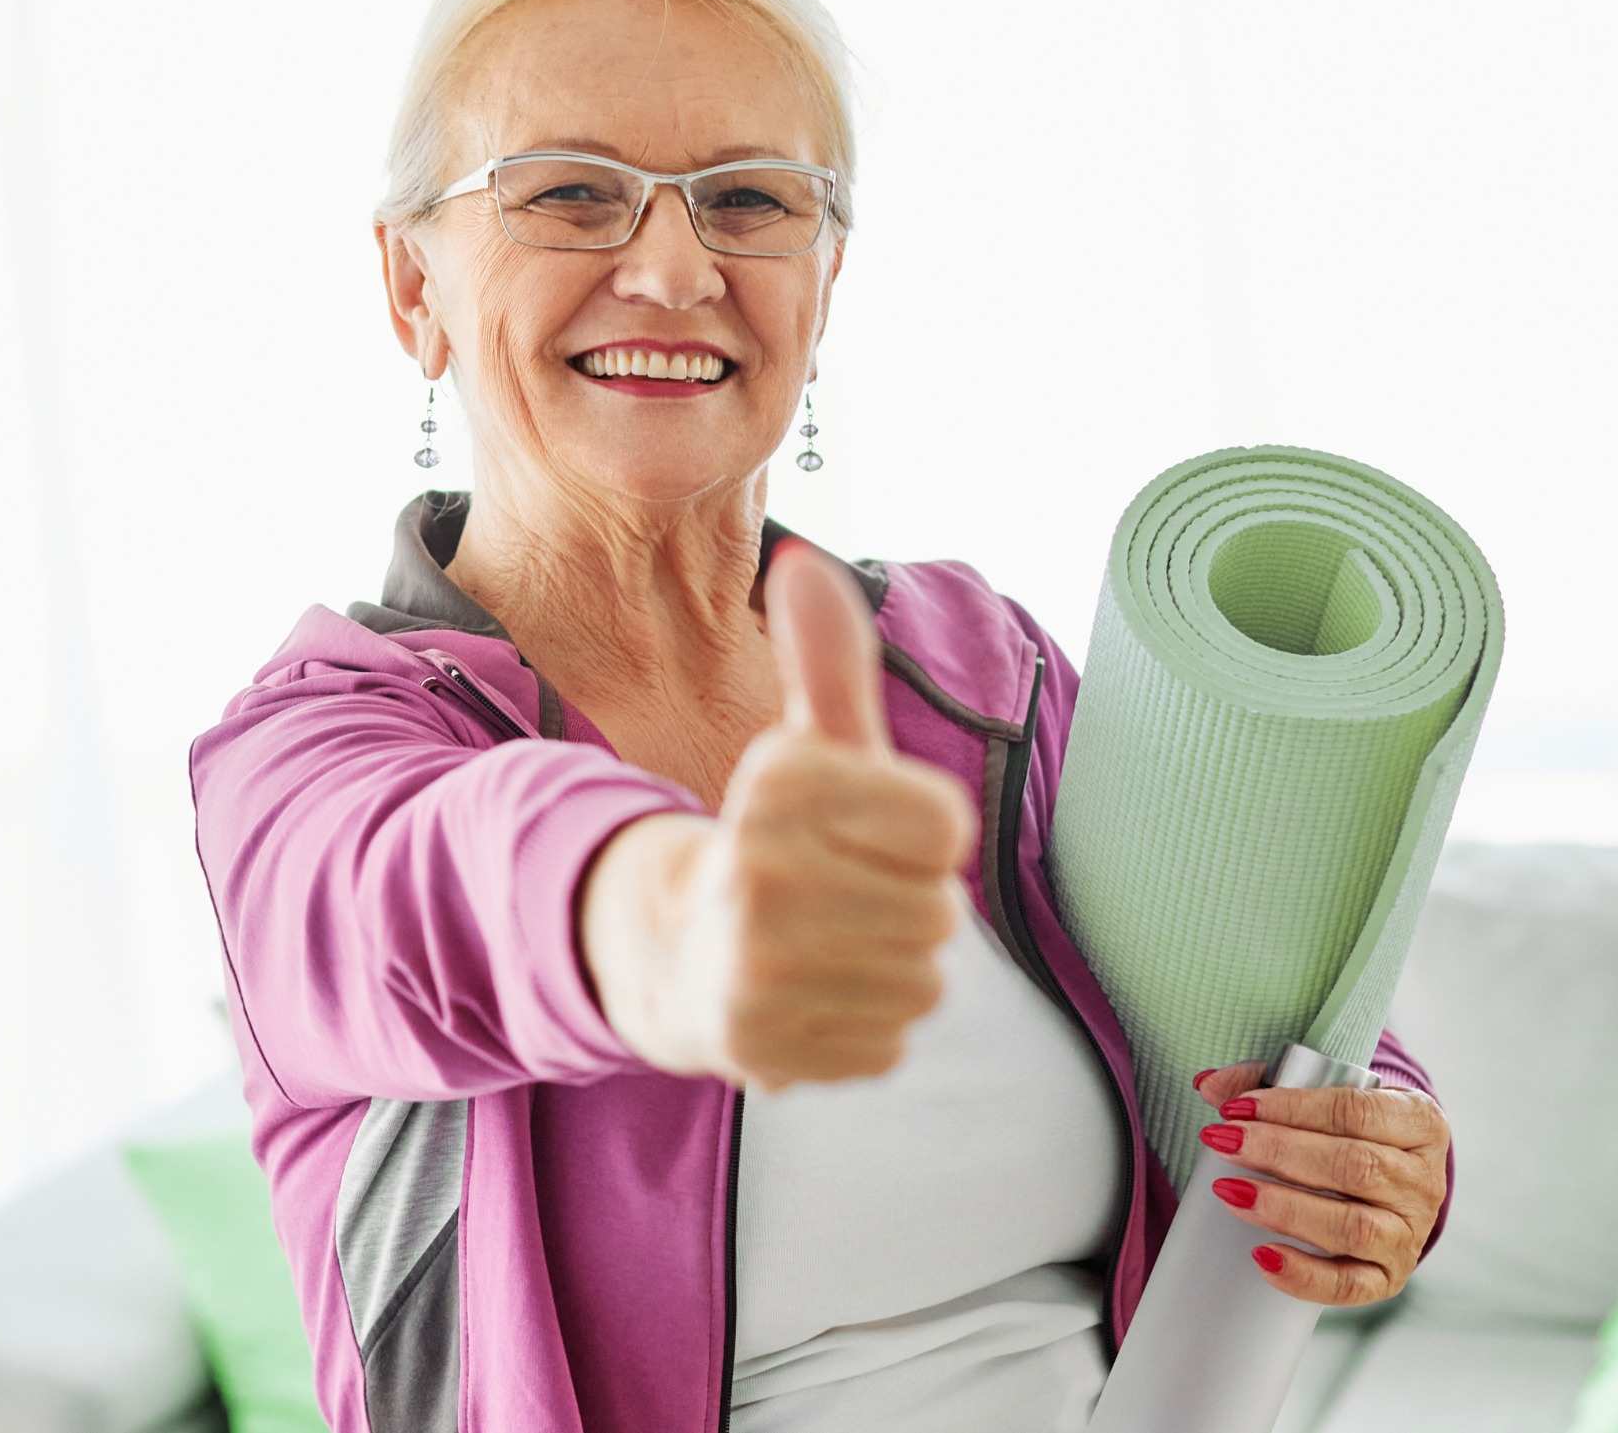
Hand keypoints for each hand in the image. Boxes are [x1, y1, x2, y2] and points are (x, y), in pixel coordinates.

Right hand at [643, 540, 978, 1092]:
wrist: (672, 954)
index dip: (921, 834)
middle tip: (844, 897)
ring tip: (829, 947)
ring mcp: (758, 968)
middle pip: (942, 912)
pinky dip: (863, 1027)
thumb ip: (829, 662)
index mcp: (779, 783)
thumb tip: (804, 566)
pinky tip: (811, 998)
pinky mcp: (767, 1051)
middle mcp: (759, 870)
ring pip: (924, 982)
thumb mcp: (806, 748)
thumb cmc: (774, 841)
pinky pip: (890, 1044)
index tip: (867, 833)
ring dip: (891, 969)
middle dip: (908, 906)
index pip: (946, 828)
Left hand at [1192, 1060, 1450, 1306]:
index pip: (1357, 1111)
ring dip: (1285, 1209)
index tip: (1237, 1108)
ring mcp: (1410, 1234)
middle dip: (1280, 1153)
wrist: (1390, 1181)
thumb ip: (1267, 1084)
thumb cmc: (1350, 1131)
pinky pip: (1350, 1286)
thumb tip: (1209, 1085)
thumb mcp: (1325, 1096)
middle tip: (1223, 1143)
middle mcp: (1424, 1181)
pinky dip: (1305, 1275)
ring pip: (1353, 1226)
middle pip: (1355, 1167)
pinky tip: (1261, 1255)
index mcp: (1419, 1122)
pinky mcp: (1389, 1278)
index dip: (1293, 1108)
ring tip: (1231, 1192)